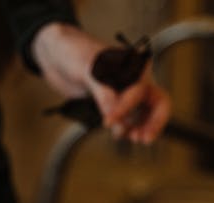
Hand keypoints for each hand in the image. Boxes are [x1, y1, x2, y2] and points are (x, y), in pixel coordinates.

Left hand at [32, 22, 170, 143]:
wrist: (56, 54)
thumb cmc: (73, 51)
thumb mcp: (88, 69)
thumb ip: (103, 92)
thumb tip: (115, 115)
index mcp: (134, 64)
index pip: (140, 91)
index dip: (126, 108)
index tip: (108, 122)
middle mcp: (134, 78)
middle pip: (157, 102)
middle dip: (154, 122)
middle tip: (144, 139)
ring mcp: (125, 91)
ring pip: (144, 113)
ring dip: (140, 127)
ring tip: (132, 138)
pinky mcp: (113, 103)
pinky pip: (128, 118)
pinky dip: (126, 128)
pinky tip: (120, 134)